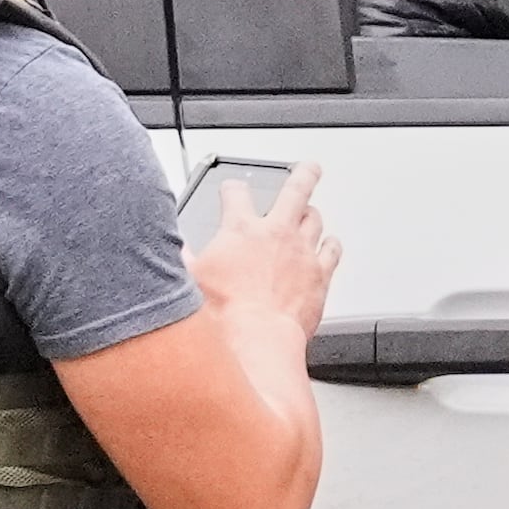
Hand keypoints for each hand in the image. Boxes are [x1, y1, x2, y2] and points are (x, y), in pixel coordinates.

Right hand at [190, 163, 338, 342]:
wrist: (256, 341)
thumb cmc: (223, 316)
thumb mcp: (189, 282)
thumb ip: (184, 260)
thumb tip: (176, 250)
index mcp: (240, 230)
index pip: (236, 194)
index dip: (232, 188)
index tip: (232, 189)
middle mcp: (275, 234)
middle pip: (295, 190)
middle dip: (302, 175)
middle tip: (307, 168)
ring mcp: (301, 252)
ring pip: (315, 219)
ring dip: (312, 213)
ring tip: (311, 210)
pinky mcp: (319, 275)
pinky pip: (332, 251)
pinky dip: (331, 245)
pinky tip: (330, 244)